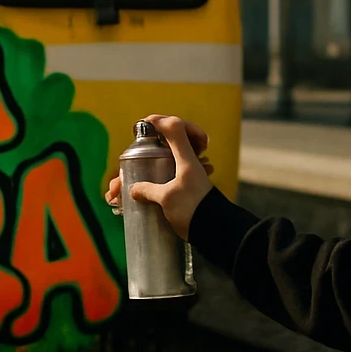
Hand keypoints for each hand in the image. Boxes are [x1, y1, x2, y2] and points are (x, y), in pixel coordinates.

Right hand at [104, 115, 214, 239]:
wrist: (217, 230)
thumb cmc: (193, 209)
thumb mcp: (167, 198)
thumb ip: (148, 190)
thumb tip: (133, 189)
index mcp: (186, 158)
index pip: (175, 127)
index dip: (159, 121)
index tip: (144, 124)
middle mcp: (191, 162)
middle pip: (177, 136)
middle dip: (161, 134)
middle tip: (148, 137)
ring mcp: (193, 173)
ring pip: (178, 152)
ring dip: (165, 150)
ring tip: (152, 155)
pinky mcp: (192, 186)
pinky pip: (178, 168)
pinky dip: (169, 166)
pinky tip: (157, 177)